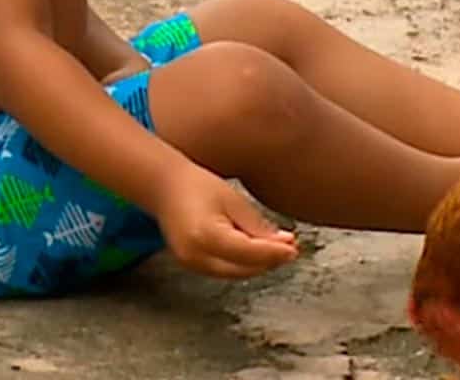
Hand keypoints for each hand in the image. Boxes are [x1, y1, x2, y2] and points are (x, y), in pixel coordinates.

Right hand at [153, 163, 298, 278]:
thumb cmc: (198, 186)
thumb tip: (284, 246)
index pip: (248, 253)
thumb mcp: (233, 200)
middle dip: (269, 261)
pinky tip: (258, 252)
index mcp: (206, 236)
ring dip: (258, 265)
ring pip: (235, 273)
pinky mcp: (191, 265)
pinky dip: (243, 264)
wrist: (165, 187)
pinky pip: (224, 270)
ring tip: (279, 249)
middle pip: (243, 269)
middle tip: (291, 249)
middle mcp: (195, 256)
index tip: (294, 250)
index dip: (274, 254)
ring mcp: (190, 264)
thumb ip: (257, 227)